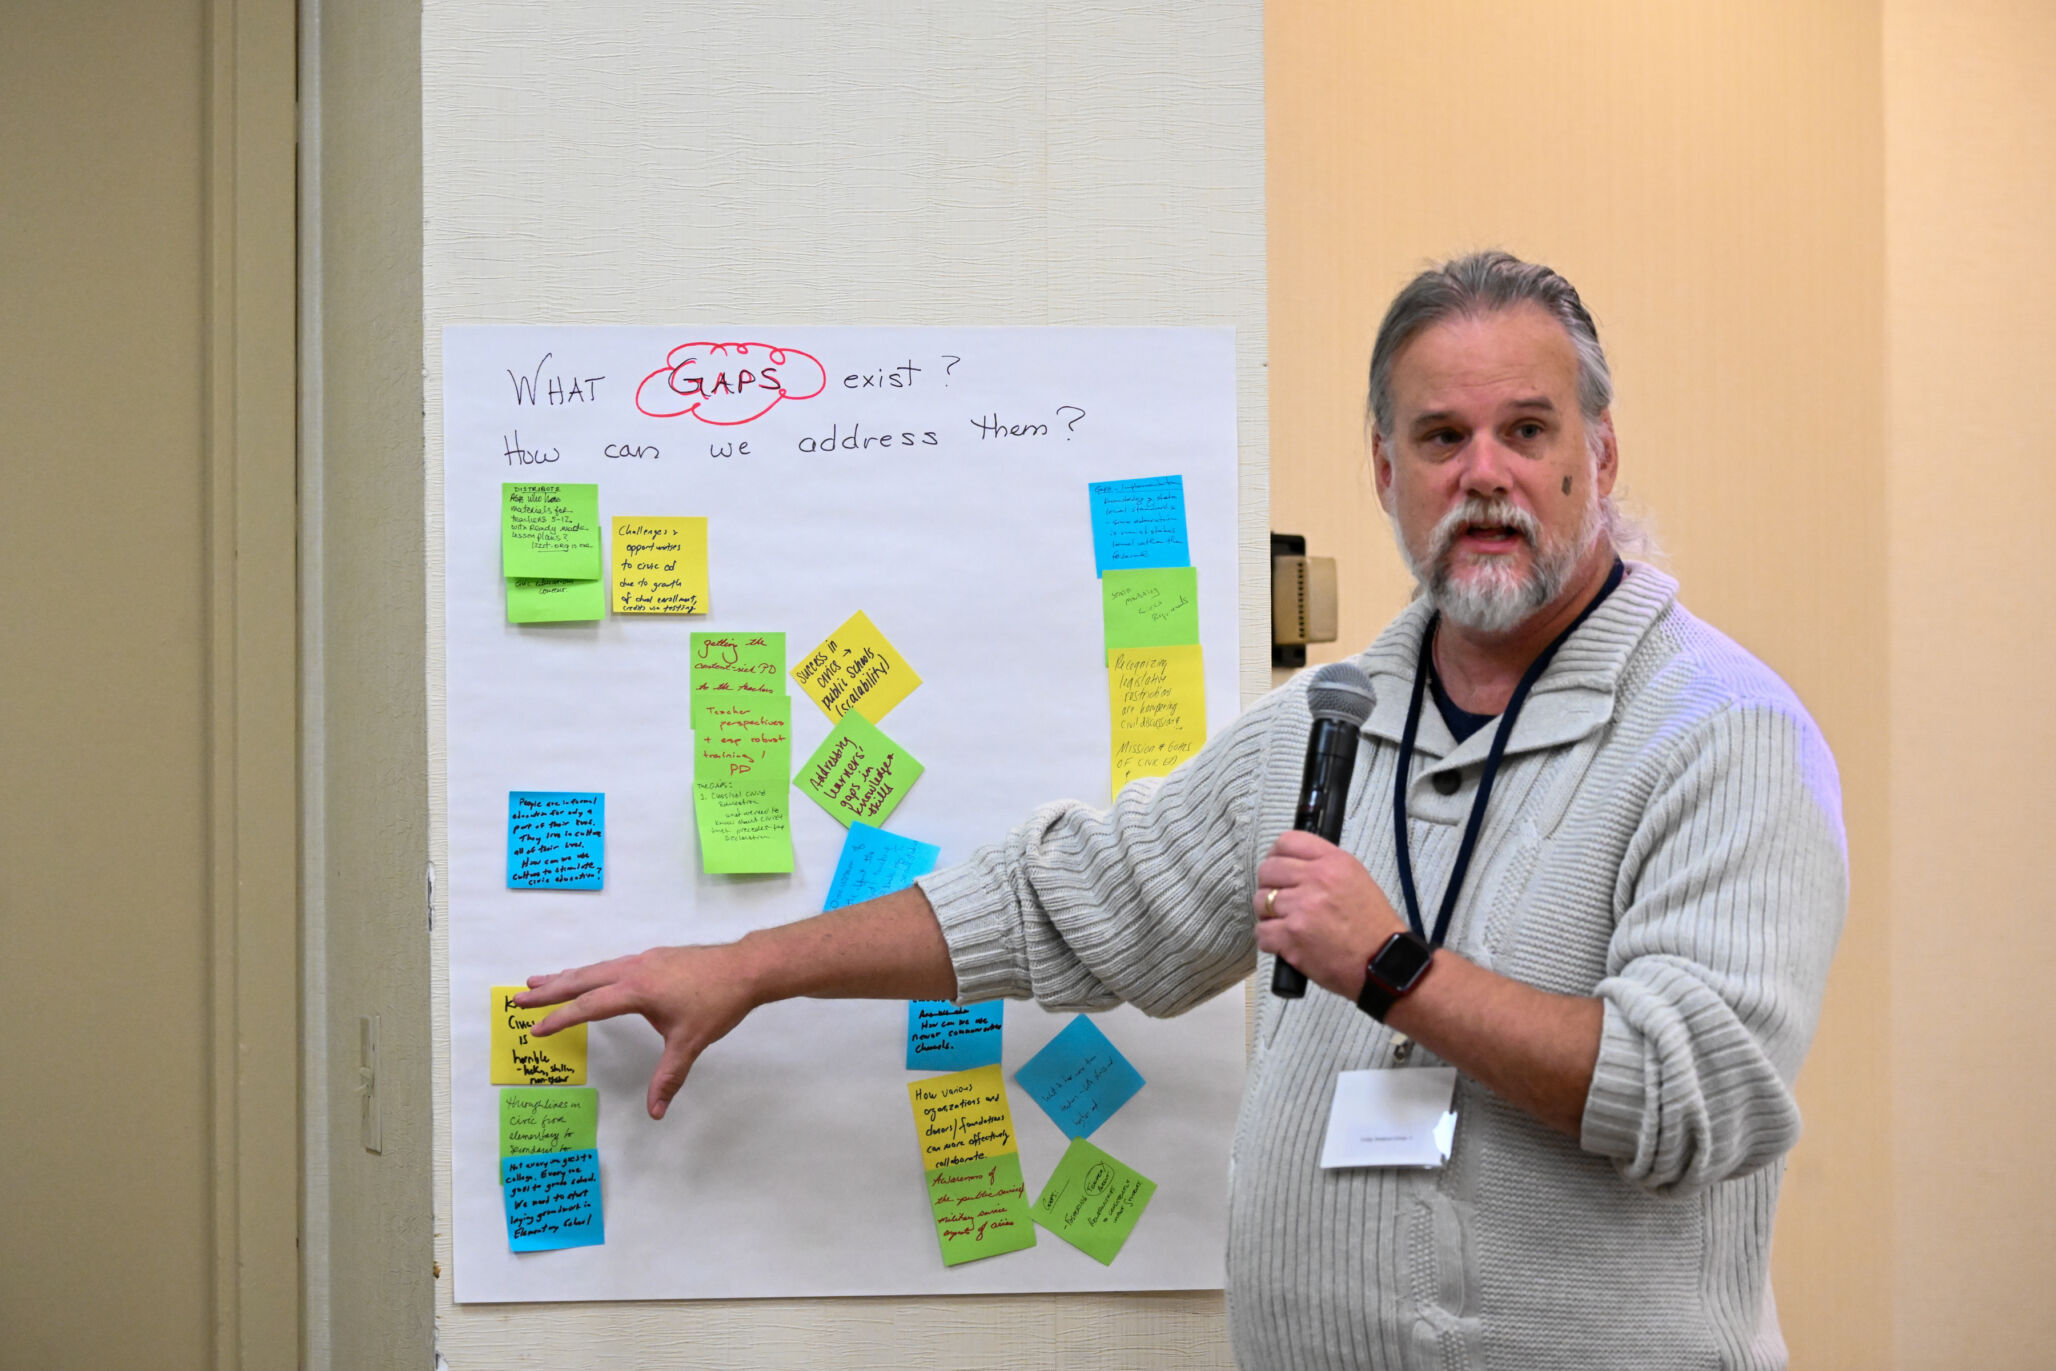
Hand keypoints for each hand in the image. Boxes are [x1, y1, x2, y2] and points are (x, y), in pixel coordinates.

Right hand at [516, 944, 756, 1119]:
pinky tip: (588, 978)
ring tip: (540, 981)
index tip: (535, 1029)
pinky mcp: (654, 958)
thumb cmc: (718, 1003)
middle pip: (583, 979)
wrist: (746, 968)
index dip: (560, 1018)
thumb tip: (656, 1112)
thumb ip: (669, 1077)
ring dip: (567, 977)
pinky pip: (611, 964)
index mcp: (637, 988)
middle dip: (549, 990)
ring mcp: (644, 960)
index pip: (589, 1005)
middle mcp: (635, 969)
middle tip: (518, 998)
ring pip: (596, 968)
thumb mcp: (690, 1042)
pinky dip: (590, 972)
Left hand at [1253, 830, 1405, 1000]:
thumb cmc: (1373, 926)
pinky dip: (1269, 939)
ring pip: (1261, 901)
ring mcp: (1301, 908)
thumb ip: (1324, 867)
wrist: (1383, 963)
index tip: (1278, 869)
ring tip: (1285, 923)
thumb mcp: (1356, 879)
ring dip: (1268, 914)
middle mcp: (1316, 880)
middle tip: (1280, 900)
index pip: (1288, 842)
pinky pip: (1261, 931)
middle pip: (1268, 870)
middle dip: (1270, 886)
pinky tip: (1284, 942)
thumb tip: (1292, 865)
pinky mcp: (1291, 936)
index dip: (1276, 856)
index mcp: (1334, 862)